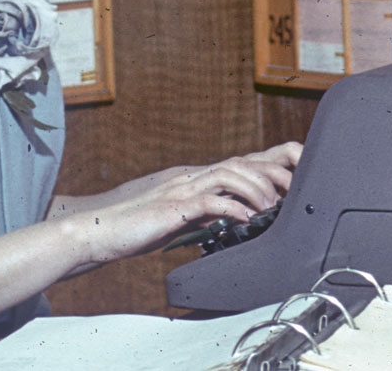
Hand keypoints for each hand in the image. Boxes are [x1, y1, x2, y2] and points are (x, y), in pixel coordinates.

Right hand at [53, 142, 302, 265]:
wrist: (93, 230)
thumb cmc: (132, 227)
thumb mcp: (177, 217)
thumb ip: (202, 212)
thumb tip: (229, 217)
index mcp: (193, 178)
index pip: (239, 161)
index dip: (271, 161)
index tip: (297, 169)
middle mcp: (190, 176)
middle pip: (241, 161)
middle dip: (274, 170)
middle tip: (296, 188)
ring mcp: (179, 189)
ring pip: (228, 173)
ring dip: (256, 187)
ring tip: (273, 205)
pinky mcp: (170, 208)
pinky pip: (207, 202)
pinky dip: (231, 207)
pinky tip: (246, 218)